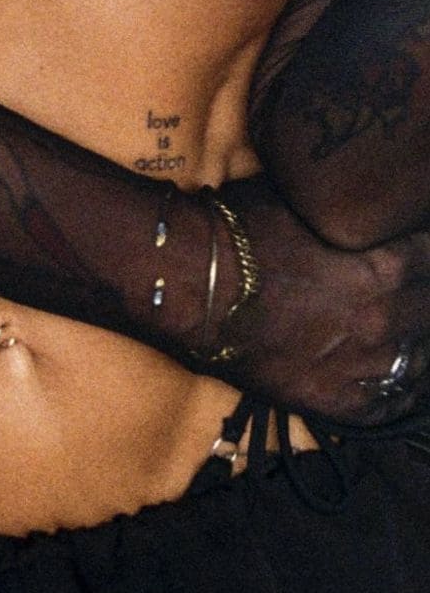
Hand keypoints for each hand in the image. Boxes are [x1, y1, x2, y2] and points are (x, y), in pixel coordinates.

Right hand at [209, 175, 429, 425]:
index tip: (417, 241)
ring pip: (419, 360)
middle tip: (413, 282)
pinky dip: (400, 389)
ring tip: (409, 329)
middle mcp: (383, 322)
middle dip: (425, 292)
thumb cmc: (238, 229)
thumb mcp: (301, 199)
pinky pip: (388, 404)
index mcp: (383, 269)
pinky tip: (401, 376)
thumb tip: (353, 188)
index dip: (426, 247)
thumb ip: (341, 206)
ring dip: (417, 339)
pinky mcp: (332, 401)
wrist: (186, 283)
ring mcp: (359, 368)